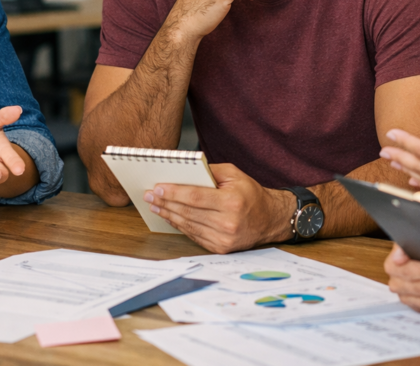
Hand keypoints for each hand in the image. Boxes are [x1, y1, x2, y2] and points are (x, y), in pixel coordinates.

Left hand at [142, 163, 293, 252]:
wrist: (270, 219)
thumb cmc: (251, 193)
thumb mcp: (235, 174)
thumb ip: (210, 171)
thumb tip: (184, 172)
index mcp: (232, 202)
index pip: (195, 197)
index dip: (174, 193)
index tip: (157, 187)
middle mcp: (228, 222)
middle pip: (188, 212)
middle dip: (165, 203)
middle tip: (149, 196)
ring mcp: (224, 238)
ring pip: (188, 225)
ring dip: (169, 215)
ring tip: (155, 206)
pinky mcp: (220, 248)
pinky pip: (194, 235)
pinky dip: (180, 225)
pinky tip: (170, 216)